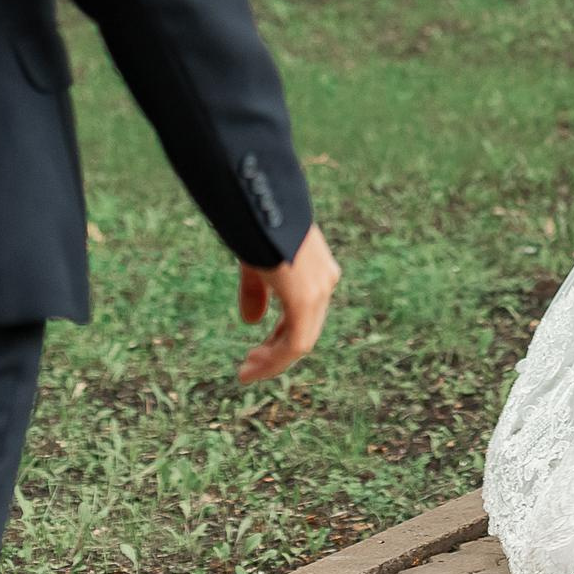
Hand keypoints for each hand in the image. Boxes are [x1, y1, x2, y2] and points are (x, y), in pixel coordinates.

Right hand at [237, 222, 339, 383]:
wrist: (261, 203)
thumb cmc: (257, 226)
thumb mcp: (257, 263)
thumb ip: (257, 292)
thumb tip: (251, 322)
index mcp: (318, 271)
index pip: (305, 315)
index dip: (280, 336)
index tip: (257, 352)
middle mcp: (325, 282)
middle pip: (305, 329)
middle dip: (276, 351)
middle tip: (250, 364)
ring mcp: (320, 290)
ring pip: (301, 341)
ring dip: (273, 360)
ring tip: (247, 371)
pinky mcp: (306, 299)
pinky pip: (295, 343)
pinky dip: (274, 360)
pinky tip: (252, 367)